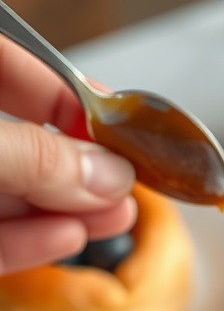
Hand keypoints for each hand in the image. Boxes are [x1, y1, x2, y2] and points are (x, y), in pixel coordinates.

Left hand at [0, 37, 136, 273]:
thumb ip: (38, 159)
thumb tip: (108, 174)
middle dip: (78, 165)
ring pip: (11, 196)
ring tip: (117, 215)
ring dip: (67, 210)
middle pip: (20, 141)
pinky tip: (70, 238)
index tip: (113, 118)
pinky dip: (30, 243)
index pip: (8, 67)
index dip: (63, 90)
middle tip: (126, 179)